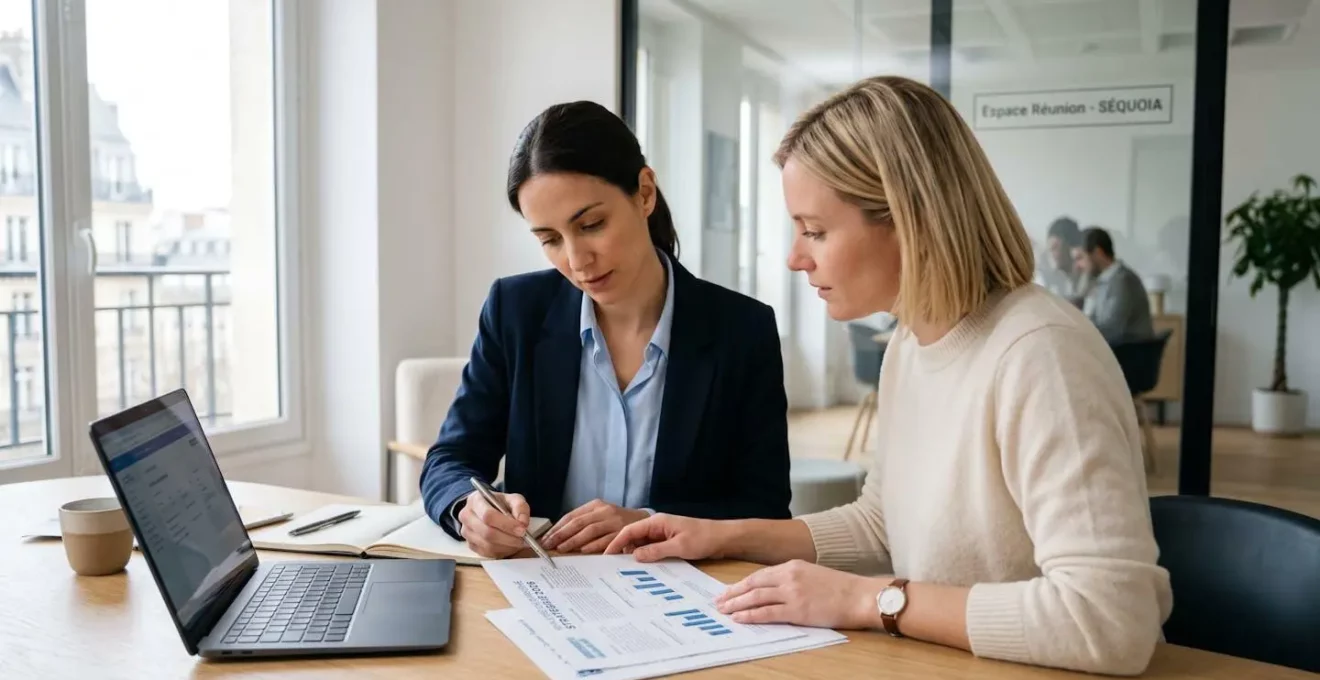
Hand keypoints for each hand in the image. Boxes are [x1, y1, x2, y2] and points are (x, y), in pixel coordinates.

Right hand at [457, 490, 530, 558]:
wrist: (490, 511)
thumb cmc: (501, 504)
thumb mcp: (513, 499)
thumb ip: (520, 507)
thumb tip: (522, 522)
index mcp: (475, 500)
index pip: (488, 515)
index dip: (506, 524)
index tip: (522, 529)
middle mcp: (466, 516)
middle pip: (487, 532)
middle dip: (508, 538)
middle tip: (523, 539)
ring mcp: (466, 532)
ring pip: (487, 545)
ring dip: (507, 546)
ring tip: (519, 542)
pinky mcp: (470, 545)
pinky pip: (487, 553)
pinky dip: (502, 551)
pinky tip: (510, 545)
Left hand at [542, 500, 649, 553]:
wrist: (644, 521)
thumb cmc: (617, 521)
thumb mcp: (600, 516)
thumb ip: (584, 522)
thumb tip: (558, 535)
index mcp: (596, 505)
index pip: (572, 516)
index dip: (557, 527)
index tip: (545, 538)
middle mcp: (605, 511)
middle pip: (578, 523)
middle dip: (561, 535)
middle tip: (548, 545)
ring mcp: (615, 521)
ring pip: (590, 531)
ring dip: (574, 540)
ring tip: (561, 548)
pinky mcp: (623, 532)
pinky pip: (605, 540)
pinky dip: (593, 545)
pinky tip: (582, 551)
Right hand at [603, 513, 729, 561]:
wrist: (724, 538)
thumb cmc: (703, 538)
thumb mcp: (679, 547)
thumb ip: (655, 551)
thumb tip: (634, 556)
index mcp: (657, 522)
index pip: (630, 530)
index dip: (616, 542)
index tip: (605, 555)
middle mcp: (657, 527)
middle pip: (633, 538)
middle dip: (623, 550)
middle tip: (611, 567)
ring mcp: (663, 535)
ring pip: (642, 545)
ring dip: (635, 556)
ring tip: (623, 571)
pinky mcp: (669, 543)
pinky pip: (652, 550)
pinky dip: (646, 558)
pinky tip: (642, 569)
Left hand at [715, 560, 883, 629]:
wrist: (860, 595)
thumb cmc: (841, 588)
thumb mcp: (813, 575)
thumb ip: (793, 579)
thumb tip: (774, 591)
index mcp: (792, 566)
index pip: (759, 575)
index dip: (741, 584)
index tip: (728, 590)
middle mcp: (789, 576)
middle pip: (752, 584)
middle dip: (732, 593)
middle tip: (718, 601)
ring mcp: (792, 592)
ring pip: (755, 598)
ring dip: (736, 604)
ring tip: (724, 610)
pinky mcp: (797, 610)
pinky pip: (767, 613)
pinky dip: (750, 615)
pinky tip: (740, 618)